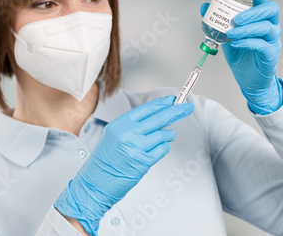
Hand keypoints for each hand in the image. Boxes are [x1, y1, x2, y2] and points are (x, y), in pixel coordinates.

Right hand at [54, 96, 193, 234]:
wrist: (95, 183)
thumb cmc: (105, 160)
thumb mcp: (113, 135)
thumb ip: (132, 126)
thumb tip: (157, 118)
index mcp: (119, 124)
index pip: (145, 109)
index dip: (161, 103)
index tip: (172, 99)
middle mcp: (127, 134)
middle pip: (158, 119)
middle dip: (175, 112)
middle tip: (187, 107)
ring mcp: (135, 148)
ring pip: (162, 135)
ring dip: (167, 136)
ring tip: (166, 137)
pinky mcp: (142, 162)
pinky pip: (161, 150)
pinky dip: (163, 149)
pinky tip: (157, 150)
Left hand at [200, 0, 282, 113]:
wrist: (249, 79)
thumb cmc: (241, 54)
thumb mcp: (226, 35)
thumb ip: (218, 20)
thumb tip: (205, 6)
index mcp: (261, 16)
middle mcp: (271, 25)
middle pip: (271, 9)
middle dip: (252, 12)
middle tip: (235, 19)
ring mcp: (273, 40)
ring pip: (267, 28)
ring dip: (247, 29)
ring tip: (231, 33)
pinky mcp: (271, 54)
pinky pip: (263, 46)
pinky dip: (248, 43)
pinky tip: (235, 43)